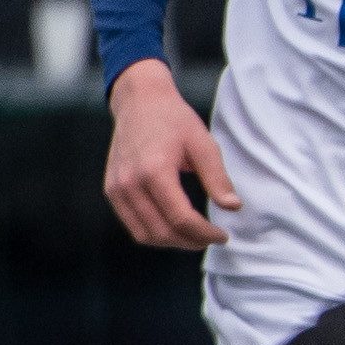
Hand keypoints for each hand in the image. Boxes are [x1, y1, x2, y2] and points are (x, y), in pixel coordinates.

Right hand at [104, 59, 236, 248]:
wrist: (139, 102)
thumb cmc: (174, 120)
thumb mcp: (204, 145)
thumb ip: (217, 178)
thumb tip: (233, 207)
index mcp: (153, 171)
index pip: (180, 217)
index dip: (205, 233)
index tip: (223, 235)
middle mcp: (129, 183)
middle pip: (161, 231)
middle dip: (191, 241)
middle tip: (212, 238)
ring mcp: (116, 188)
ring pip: (144, 234)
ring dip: (172, 242)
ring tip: (196, 237)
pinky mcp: (111, 189)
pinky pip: (132, 223)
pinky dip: (154, 232)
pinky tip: (176, 227)